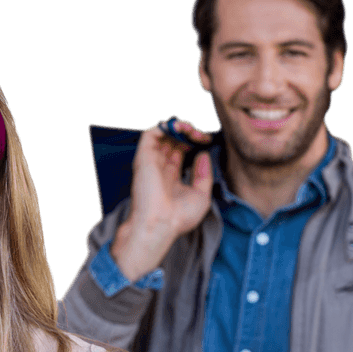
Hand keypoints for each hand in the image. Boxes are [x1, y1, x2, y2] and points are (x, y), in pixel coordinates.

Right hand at [111, 118, 212, 280]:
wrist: (160, 225)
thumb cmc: (178, 217)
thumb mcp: (201, 195)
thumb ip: (204, 174)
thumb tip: (203, 154)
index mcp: (171, 176)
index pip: (180, 150)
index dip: (194, 142)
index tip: (208, 141)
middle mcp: (160, 167)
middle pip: (173, 140)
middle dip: (190, 133)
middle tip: (203, 136)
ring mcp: (151, 161)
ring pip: (162, 133)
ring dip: (180, 126)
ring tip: (194, 131)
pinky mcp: (143, 157)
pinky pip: (151, 132)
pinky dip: (167, 126)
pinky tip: (183, 130)